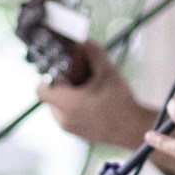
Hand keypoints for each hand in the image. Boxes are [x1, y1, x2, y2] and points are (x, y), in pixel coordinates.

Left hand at [36, 41, 155, 147]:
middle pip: (49, 96)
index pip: (41, 90)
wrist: (133, 129)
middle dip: (60, 84)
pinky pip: (65, 115)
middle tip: (76, 78)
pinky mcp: (75, 132)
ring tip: (85, 90)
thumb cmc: (121, 103)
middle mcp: (64, 119)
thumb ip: (93, 53)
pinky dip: (72, 106)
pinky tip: (89, 101)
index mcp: (69, 104)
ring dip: (66, 95)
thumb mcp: (108, 72)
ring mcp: (69, 128)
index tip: (62, 71)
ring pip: (56, 106)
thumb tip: (82, 41)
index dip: (48, 77)